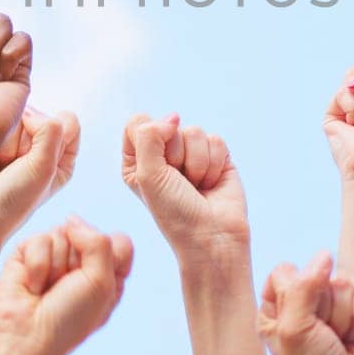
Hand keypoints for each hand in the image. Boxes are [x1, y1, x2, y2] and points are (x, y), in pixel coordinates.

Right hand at [0, 108, 80, 238]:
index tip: (36, 159)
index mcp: (64, 156)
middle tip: (14, 166)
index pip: (68, 120)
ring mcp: (18, 143)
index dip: (51, 133)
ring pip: (17, 118)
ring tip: (0, 165)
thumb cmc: (13, 201)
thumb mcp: (44, 168)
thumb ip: (50, 131)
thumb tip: (29, 110)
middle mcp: (44, 147)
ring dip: (6, 143)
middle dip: (25, 141)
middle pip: (40, 116)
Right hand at [0, 217, 132, 354]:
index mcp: (107, 274)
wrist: (26, 336)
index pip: (120, 242)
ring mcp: (54, 255)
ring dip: (57, 266)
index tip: (96, 283)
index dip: (109, 256)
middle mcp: (82, 263)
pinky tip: (32, 286)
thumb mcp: (101, 283)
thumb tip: (71, 219)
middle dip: (79, 262)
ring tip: (46, 289)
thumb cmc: (68, 319)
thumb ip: (99, 242)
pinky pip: (40, 238)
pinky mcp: (27, 252)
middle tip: (66, 288)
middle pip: (90, 232)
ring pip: (64, 232)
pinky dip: (37, 265)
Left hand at [121, 114, 249, 256]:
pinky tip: (211, 184)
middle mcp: (163, 155)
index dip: (151, 140)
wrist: (212, 237)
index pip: (138, 122)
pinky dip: (214, 164)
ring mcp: (191, 155)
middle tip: (179, 183)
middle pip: (169, 125)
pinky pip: (215, 140)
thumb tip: (173, 117)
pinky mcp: (217, 157)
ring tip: (196, 186)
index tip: (157, 169)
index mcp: (137, 160)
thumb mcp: (147, 174)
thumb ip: (149, 135)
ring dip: (196, 163)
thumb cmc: (174, 212)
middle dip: (176, 155)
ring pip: (194, 131)